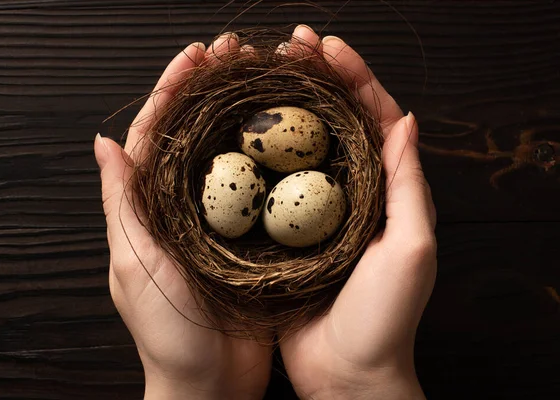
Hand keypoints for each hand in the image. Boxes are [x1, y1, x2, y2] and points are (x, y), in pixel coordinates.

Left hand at [94, 34, 271, 399]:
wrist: (210, 385)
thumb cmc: (167, 334)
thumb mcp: (134, 264)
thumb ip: (123, 204)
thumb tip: (105, 142)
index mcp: (152, 207)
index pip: (159, 134)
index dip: (174, 90)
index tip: (197, 56)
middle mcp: (187, 206)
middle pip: (200, 135)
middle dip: (216, 90)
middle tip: (240, 54)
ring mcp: (223, 221)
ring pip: (234, 156)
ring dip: (248, 115)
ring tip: (270, 80)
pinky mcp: (254, 239)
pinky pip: (264, 190)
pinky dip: (275, 159)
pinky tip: (293, 136)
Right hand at [279, 26, 436, 398]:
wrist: (346, 373)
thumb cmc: (385, 317)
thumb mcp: (411, 249)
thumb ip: (408, 186)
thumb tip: (405, 119)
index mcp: (386, 191)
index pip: (373, 118)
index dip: (354, 77)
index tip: (326, 47)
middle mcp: (350, 193)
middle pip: (333, 122)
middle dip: (314, 79)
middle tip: (287, 47)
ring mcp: (314, 211)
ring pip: (299, 147)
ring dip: (282, 108)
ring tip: (258, 75)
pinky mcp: (284, 232)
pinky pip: (270, 183)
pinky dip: (257, 154)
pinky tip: (236, 133)